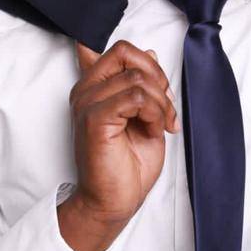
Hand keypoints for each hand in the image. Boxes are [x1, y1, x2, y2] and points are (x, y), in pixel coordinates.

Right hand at [57, 39, 179, 250]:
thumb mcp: (143, 115)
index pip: (120, 49)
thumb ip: (140, 84)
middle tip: (165, 108)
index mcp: (94, 86)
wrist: (115, 201)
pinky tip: (156, 130)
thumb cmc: (127, 165)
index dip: (150, 65)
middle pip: (127, 52)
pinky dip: (154, 112)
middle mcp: (85, 90)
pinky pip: (135, 97)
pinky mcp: (94, 118)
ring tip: (162, 125)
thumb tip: (149, 52)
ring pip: (137, 77)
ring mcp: (87, 103)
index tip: (160, 93)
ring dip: (160, 102)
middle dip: (157, 77)